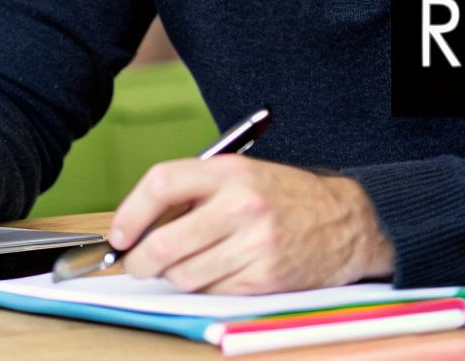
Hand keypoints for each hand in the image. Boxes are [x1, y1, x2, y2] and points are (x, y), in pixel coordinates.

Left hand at [108, 155, 394, 293]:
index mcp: (229, 172)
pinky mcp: (264, 278)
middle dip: (139, 261)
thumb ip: (194, 192)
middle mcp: (240, 206)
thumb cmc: (285, 197)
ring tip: (187, 264)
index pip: (161, 183)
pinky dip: (206, 287)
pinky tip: (219, 271)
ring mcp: (253, 245)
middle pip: (163, 242)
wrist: (346, 221)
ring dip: (175, 276)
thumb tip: (138, 225)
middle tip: (136, 264)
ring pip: (183, 275)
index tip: (119, 234)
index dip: (129, 212)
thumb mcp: (240, 175)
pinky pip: (212, 291)